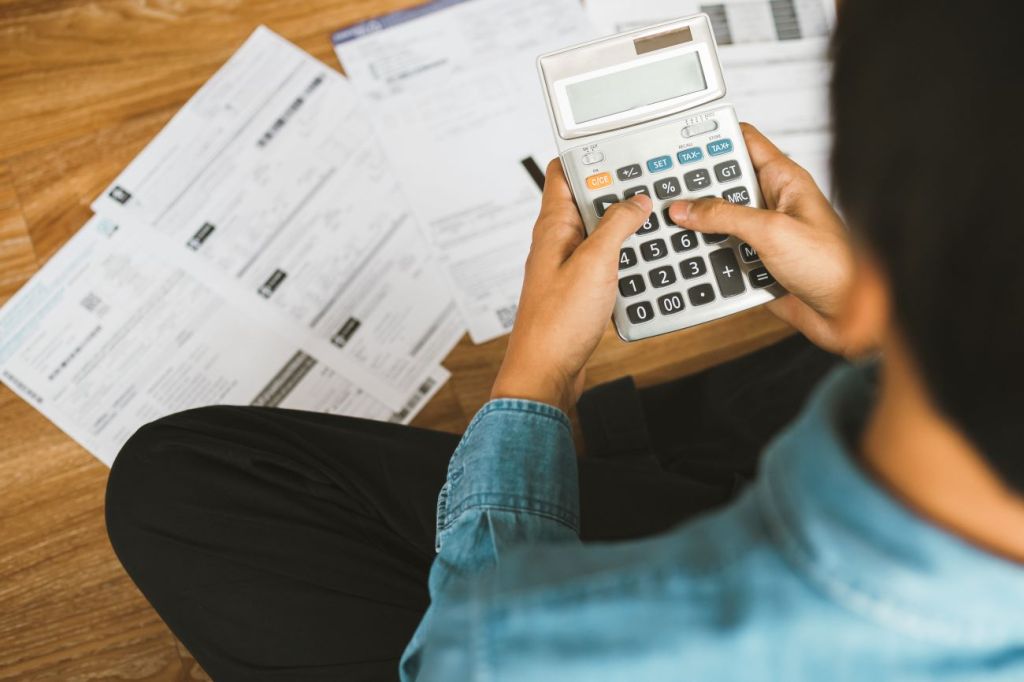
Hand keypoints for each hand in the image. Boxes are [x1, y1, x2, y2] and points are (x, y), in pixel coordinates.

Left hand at [491, 160, 652, 412]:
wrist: (547, 372)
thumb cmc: (557, 323)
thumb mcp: (595, 263)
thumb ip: (616, 226)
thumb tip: (635, 200)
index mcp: (552, 226)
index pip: (562, 172)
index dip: (588, 156)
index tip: (619, 148)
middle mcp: (556, 242)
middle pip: (586, 199)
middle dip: (616, 189)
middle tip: (649, 182)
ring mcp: (567, 265)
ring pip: (599, 231)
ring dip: (624, 224)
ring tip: (654, 216)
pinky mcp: (578, 289)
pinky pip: (605, 260)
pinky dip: (624, 255)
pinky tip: (645, 259)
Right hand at [668, 124, 858, 354]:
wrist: (849, 315)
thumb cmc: (833, 265)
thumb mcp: (771, 231)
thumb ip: (724, 216)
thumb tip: (686, 208)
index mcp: (783, 180)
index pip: (743, 142)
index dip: (711, 139)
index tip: (679, 146)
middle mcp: (772, 204)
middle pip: (723, 186)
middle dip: (696, 192)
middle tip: (665, 195)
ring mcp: (764, 235)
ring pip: (719, 224)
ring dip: (701, 232)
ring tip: (675, 233)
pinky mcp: (757, 264)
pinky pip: (723, 257)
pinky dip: (710, 262)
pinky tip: (697, 263)